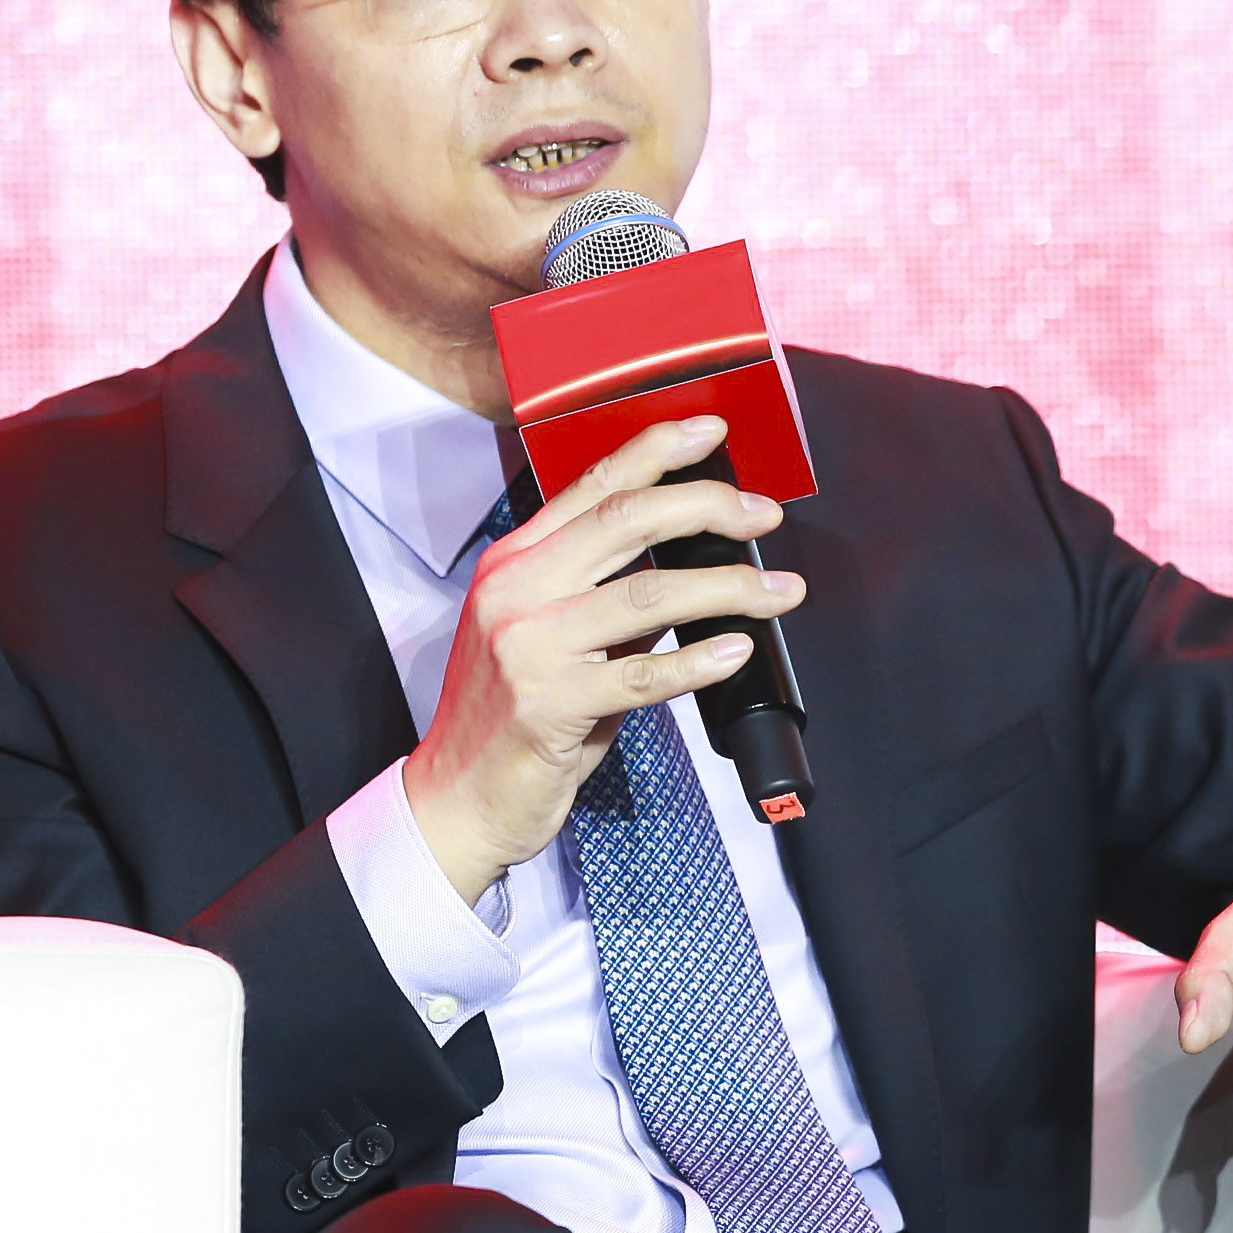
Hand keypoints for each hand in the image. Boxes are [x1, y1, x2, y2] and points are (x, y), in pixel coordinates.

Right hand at [404, 415, 802, 902]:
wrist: (455, 799)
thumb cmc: (505, 720)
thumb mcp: (544, 637)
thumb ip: (604, 596)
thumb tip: (687, 567)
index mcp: (513, 562)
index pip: (594, 485)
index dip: (658, 449)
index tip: (711, 433)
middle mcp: (515, 590)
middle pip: (627, 519)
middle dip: (709, 506)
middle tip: (762, 514)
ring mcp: (527, 646)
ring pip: (650, 592)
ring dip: (729, 588)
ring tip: (777, 592)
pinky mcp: (547, 704)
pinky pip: (642, 674)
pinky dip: (698, 661)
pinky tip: (734, 651)